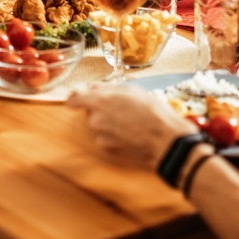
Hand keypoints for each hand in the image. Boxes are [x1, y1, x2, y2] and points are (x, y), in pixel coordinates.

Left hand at [66, 85, 195, 169]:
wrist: (165, 140)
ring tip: (129, 122)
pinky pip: (106, 140)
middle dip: (101, 110)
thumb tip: (93, 87)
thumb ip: (107, 88)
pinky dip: (114, 137)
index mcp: (99, 102)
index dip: (76, 98)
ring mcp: (100, 137)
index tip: (79, 98)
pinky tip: (130, 134)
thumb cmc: (152, 112)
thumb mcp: (131, 90)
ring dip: (108, 124)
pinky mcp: (108, 151)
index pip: (73, 99)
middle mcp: (95, 120)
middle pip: (90, 113)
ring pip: (98, 127)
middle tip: (121, 109)